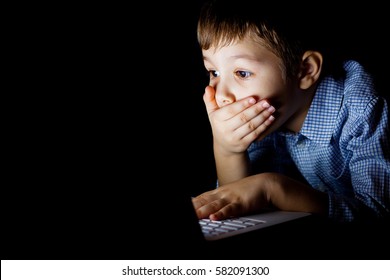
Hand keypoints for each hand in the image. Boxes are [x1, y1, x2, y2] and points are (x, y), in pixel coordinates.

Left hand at [192, 172, 327, 219]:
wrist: (266, 184)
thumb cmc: (248, 191)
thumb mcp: (232, 194)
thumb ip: (221, 200)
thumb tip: (210, 207)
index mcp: (220, 192)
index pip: (202, 197)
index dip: (193, 202)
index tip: (185, 207)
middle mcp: (223, 194)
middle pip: (205, 201)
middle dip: (194, 207)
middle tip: (186, 212)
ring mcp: (232, 198)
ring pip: (214, 205)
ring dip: (203, 211)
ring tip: (194, 215)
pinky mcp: (241, 203)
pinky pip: (230, 210)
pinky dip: (221, 214)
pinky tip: (213, 217)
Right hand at [203, 86, 274, 154]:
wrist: (224, 146)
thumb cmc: (220, 124)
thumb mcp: (212, 113)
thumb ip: (209, 99)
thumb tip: (208, 87)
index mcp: (217, 119)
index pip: (231, 111)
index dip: (242, 104)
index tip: (254, 98)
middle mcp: (225, 129)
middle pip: (243, 118)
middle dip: (256, 109)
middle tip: (267, 102)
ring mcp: (234, 138)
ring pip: (250, 126)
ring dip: (263, 116)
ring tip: (271, 108)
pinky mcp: (243, 144)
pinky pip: (255, 134)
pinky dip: (264, 125)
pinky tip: (271, 118)